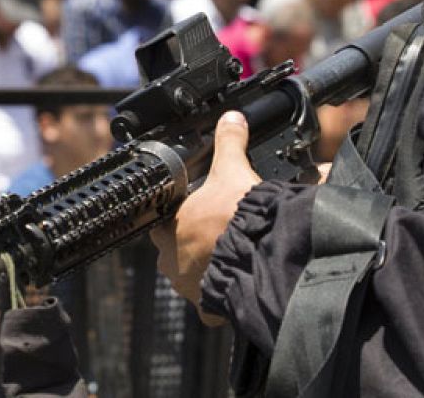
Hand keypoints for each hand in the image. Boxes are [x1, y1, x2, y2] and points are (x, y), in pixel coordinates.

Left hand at [150, 111, 261, 325]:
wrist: (260, 254)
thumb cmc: (238, 214)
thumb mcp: (232, 170)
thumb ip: (229, 142)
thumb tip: (231, 118)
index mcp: (169, 228)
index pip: (162, 223)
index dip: (179, 217)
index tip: (197, 213)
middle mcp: (171, 260)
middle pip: (174, 251)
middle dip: (191, 244)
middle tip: (216, 234)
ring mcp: (187, 286)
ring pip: (190, 277)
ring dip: (205, 268)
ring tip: (229, 256)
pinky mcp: (207, 306)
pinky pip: (209, 305)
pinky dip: (220, 297)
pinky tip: (235, 281)